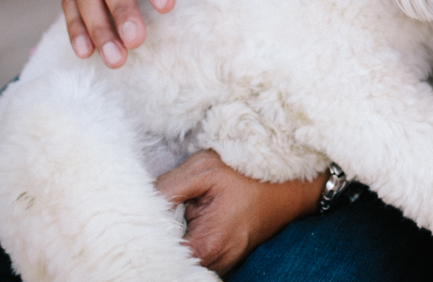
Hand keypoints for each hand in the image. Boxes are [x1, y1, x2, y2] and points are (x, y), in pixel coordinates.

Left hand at [154, 150, 322, 275]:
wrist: (292, 181)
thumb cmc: (250, 173)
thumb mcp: (204, 169)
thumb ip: (167, 188)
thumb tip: (141, 202)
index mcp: (206, 246)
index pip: (160, 255)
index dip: (148, 236)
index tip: (146, 217)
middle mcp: (215, 263)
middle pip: (172, 262)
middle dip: (161, 240)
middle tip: (166, 213)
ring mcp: (224, 263)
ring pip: (185, 262)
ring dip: (177, 243)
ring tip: (182, 216)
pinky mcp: (227, 258)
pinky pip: (198, 259)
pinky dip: (190, 245)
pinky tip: (193, 223)